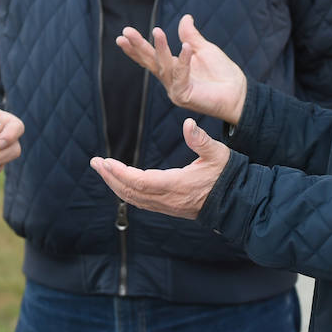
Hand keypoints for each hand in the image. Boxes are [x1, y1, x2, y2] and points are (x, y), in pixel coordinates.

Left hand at [90, 119, 229, 219]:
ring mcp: (167, 206)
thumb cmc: (227, 175)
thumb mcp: (218, 154)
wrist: (236, 202)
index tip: (104, 161)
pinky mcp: (168, 208)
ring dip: (116, 184)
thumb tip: (188, 123)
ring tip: (102, 170)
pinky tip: (120, 182)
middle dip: (110, 177)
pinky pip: (141, 202)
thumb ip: (201, 140)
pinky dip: (127, 191)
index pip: (140, 181)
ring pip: (134, 198)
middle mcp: (168, 199)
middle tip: (95, 162)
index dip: (120, 173)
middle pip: (131, 192)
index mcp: (177, 186)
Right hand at [116, 14, 246, 123]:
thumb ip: (191, 36)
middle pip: (150, 62)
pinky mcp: (185, 96)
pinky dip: (182, 61)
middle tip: (125, 33)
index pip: (150, 58)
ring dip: (160, 49)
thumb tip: (185, 17)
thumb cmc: (222, 73)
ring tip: (157, 31)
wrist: (239, 92)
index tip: (122, 36)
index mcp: (172, 69)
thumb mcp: (204, 49)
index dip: (136, 48)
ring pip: (164, 66)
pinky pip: (181, 75)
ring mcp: (175, 90)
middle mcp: (170, 80)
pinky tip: (185, 47)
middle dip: (138, 47)